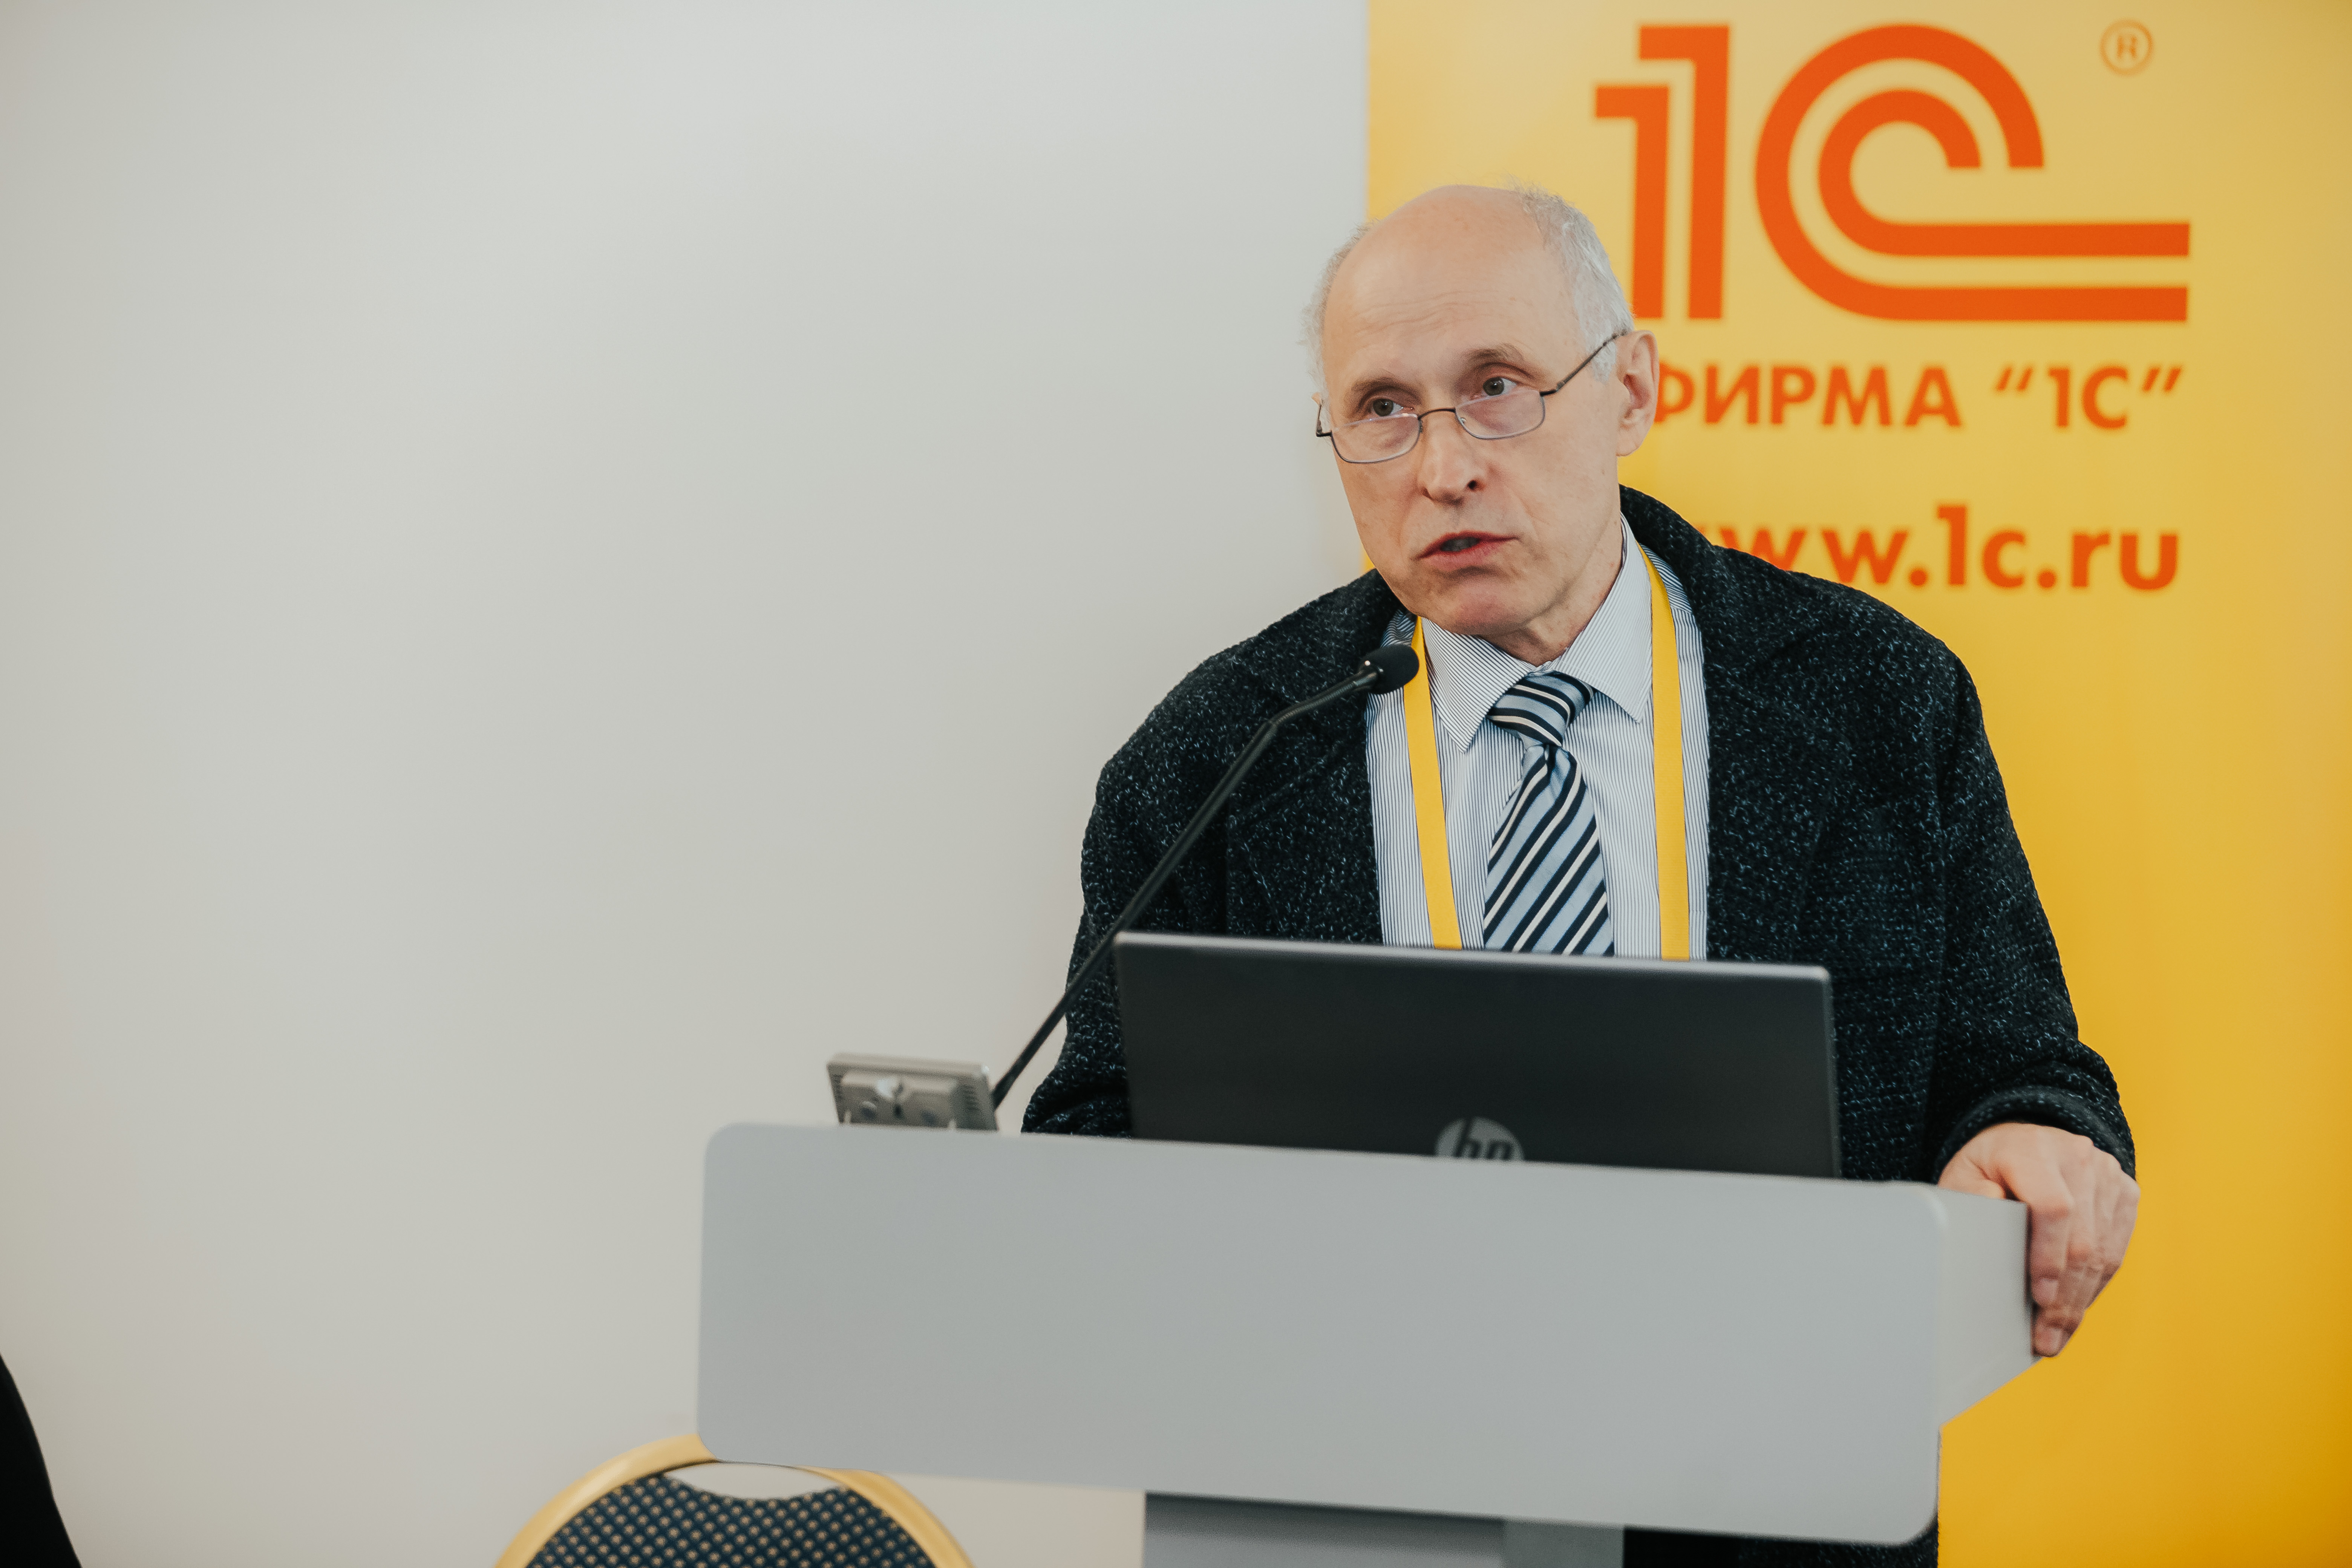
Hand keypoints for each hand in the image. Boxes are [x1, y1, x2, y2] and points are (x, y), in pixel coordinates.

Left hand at [1938, 1122, 2137, 1356]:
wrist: (2025, 1142)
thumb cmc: (1989, 1167)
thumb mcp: (1965, 1176)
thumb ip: (1972, 1201)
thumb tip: (1990, 1226)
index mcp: (2032, 1149)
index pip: (2053, 1207)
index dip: (2049, 1258)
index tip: (2040, 1298)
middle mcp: (2077, 1156)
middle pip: (2082, 1239)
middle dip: (2064, 1298)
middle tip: (2045, 1339)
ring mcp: (2108, 1174)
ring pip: (2104, 1251)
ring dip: (2081, 1301)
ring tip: (2058, 1335)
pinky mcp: (2125, 1192)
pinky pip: (2116, 1250)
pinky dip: (2095, 1285)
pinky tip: (2075, 1309)